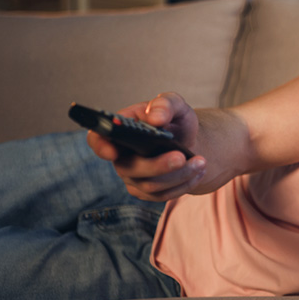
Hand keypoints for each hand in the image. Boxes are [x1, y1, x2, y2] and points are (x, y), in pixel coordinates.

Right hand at [87, 92, 206, 200]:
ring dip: (179, 175)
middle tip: (181, 157)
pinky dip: (184, 184)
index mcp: (120, 130)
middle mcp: (120, 156)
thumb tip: (155, 118)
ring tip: (201, 161)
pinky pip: (163, 195)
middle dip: (158, 165)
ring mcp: (132, 177)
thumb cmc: (174, 120)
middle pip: (129, 168)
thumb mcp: (175, 105)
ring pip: (150, 186)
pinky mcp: (147, 192)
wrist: (188, 141)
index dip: (100, 146)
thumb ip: (165, 104)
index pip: (97, 139)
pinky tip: (198, 172)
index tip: (112, 152)